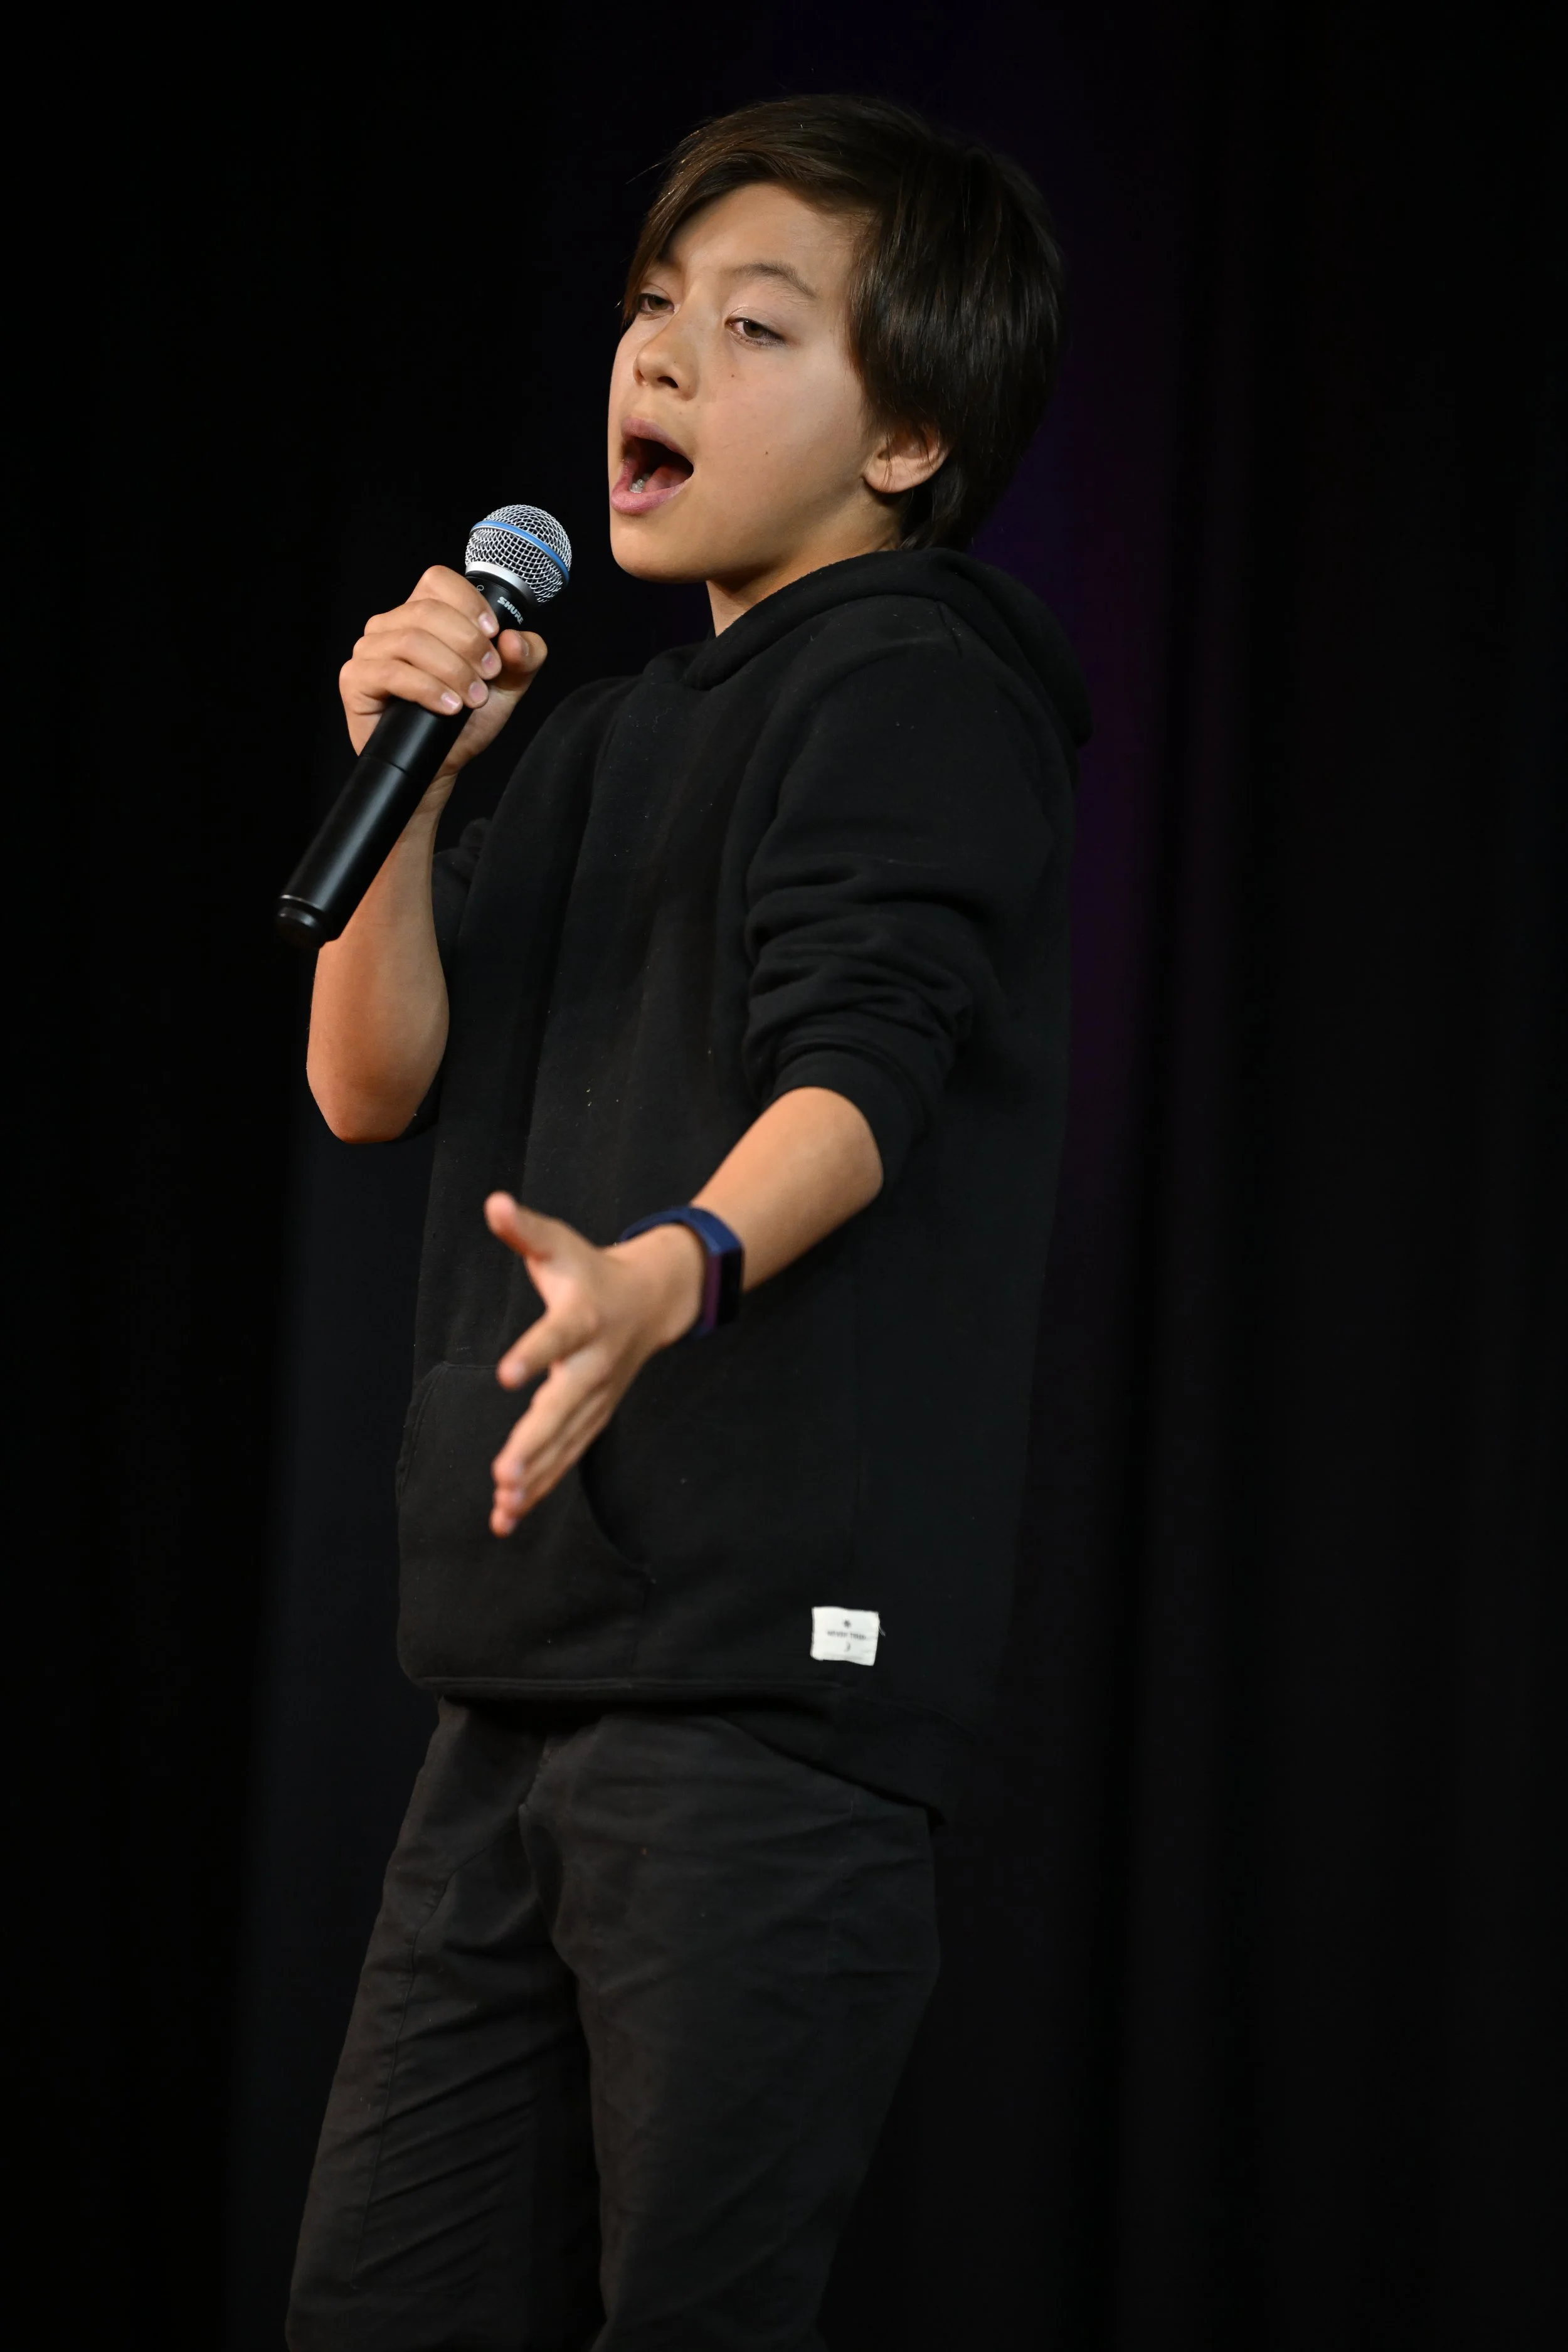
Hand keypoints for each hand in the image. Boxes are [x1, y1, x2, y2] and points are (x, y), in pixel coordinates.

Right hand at [339, 564, 545, 804]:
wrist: (440, 764)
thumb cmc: (465, 720)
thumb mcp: (506, 686)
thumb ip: (524, 658)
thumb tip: (514, 639)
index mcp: (423, 614)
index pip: (438, 580)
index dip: (468, 603)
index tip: (492, 635)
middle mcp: (392, 625)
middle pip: (428, 610)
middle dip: (468, 644)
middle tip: (488, 676)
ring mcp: (370, 650)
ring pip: (411, 640)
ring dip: (451, 670)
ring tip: (471, 698)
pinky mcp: (356, 678)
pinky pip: (390, 672)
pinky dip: (427, 688)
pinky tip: (449, 706)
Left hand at [484, 1194, 703, 1534]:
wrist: (654, 1300)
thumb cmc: (592, 1270)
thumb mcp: (559, 1244)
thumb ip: (525, 1229)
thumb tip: (493, 1203)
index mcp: (582, 1318)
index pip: (556, 1336)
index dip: (533, 1353)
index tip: (506, 1375)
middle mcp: (593, 1364)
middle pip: (563, 1407)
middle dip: (534, 1442)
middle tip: (505, 1473)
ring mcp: (596, 1397)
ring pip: (565, 1442)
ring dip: (536, 1474)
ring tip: (504, 1502)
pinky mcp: (592, 1417)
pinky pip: (566, 1457)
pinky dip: (540, 1486)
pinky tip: (508, 1512)